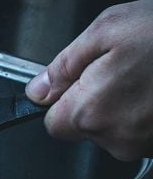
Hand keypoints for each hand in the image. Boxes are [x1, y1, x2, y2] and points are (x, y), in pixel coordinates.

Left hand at [26, 0, 152, 160]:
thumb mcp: (104, 32)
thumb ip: (63, 65)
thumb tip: (38, 88)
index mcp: (92, 111)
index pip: (52, 124)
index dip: (59, 100)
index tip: (73, 82)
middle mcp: (119, 139)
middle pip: (85, 128)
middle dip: (93, 99)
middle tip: (117, 66)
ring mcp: (147, 146)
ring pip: (116, 130)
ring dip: (123, 105)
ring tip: (144, 73)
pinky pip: (143, 132)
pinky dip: (146, 112)